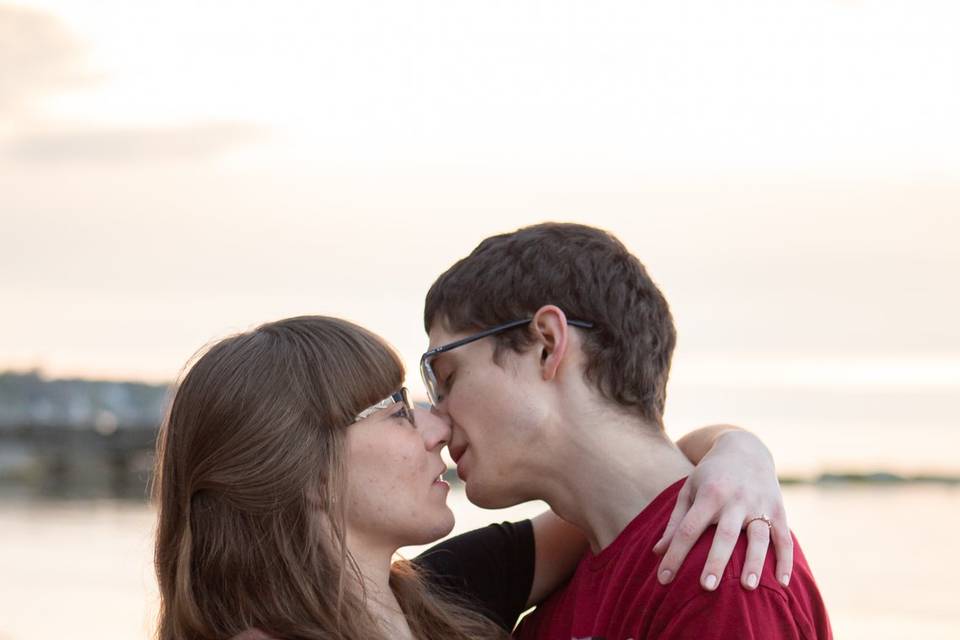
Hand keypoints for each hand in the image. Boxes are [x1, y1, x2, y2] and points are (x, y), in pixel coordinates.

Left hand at [652, 430, 792, 589]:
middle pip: (725, 534)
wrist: (745, 448)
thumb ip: (676, 522)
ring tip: (749, 587)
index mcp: (709, 494)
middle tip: (707, 587)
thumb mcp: (689, 490)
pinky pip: (784, 538)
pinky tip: (782, 583)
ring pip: (758, 537)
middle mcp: (735, 500)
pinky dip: (785, 560)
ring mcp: (759, 505)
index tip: (663, 580)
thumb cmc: (710, 476)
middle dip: (716, 561)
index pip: (689, 529)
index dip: (675, 554)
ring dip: (755, 562)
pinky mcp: (779, 510)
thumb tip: (656, 552)